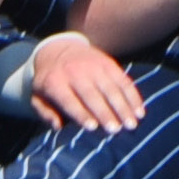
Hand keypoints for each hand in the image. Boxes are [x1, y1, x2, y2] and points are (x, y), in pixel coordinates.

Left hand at [28, 32, 147, 131]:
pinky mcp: (109, 63)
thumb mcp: (38, 96)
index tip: (93, 128)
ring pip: (111, 88)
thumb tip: (58, 127)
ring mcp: (94, 66)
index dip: (81, 113)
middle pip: (93, 94)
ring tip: (131, 124)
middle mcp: (76, 72)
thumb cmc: (50, 81)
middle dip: (105, 112)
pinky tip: (140, 111)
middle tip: (116, 130)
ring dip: (123, 107)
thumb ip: (45, 112)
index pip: (70, 99)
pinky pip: (124, 80)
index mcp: (55, 82)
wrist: (60, 48)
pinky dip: (133, 96)